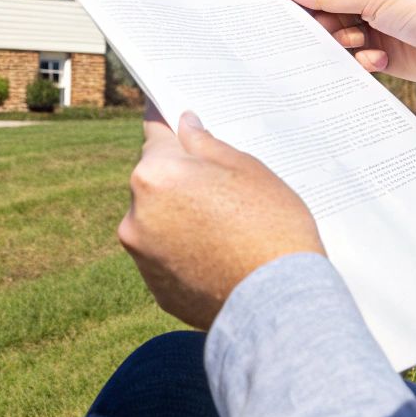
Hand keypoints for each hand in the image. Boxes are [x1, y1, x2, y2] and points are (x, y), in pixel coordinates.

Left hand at [118, 108, 323, 329]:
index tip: (167, 111)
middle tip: (221, 185)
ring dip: (180, 215)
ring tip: (226, 227)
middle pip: (154, 180)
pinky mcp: (155, 288)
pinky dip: (184, 251)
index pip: (156, 132)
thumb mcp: (247, 170)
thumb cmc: (271, 227)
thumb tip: (185, 126)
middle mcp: (136, 214)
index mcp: (156, 174)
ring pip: (158, 219)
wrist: (279, 305)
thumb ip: (207, 145)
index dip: (166, 121)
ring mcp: (142, 256)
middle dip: (179, 177)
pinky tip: (219, 255)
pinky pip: (165, 256)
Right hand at [272, 0, 415, 144]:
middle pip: (319, 1)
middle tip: (313, 28)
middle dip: (316, 17)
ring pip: (334, 31)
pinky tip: (378, 59)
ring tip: (359, 42)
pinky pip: (353, 55)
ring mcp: (375, 20)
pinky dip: (360, 58)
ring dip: (341, 40)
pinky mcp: (383, 50)